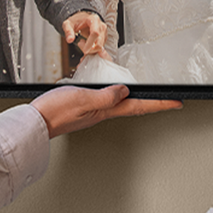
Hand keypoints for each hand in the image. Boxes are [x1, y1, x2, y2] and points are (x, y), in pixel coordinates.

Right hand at [30, 85, 181, 137]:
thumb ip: (105, 95)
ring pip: (123, 105)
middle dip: (154, 103)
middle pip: (135, 107)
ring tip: (151, 96)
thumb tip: (125, 91)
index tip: (177, 101)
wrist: (35, 121)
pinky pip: (109, 102)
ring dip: (139, 100)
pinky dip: (119, 96)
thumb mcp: (83, 99)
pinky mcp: (84, 108)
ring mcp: (94, 111)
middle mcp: (103, 112)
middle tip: (169, 99)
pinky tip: (117, 92)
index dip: (160, 103)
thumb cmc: (55, 111)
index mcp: (106, 110)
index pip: (139, 106)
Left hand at [62, 11, 106, 54]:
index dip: (90, 43)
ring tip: (82, 42)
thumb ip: (68, 31)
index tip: (84, 50)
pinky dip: (92, 51)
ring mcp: (104, 33)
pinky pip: (100, 48)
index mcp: (94, 20)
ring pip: (100, 47)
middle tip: (79, 43)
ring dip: (90, 50)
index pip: (95, 33)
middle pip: (99, 43)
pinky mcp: (104, 38)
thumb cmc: (76, 21)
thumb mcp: (68, 24)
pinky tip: (86, 47)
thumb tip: (70, 40)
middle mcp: (101, 26)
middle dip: (89, 48)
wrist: (82, 19)